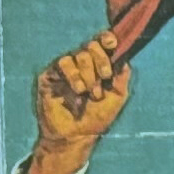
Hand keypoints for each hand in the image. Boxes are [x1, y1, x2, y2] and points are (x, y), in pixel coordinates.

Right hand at [27, 29, 130, 173]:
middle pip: (91, 46)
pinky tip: (78, 90)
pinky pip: (63, 64)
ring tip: (89, 92)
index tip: (112, 43)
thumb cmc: (98, 116)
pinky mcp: (50, 75)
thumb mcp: (118, 95)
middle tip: (104, 77)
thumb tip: (124, 55)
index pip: (101, 43)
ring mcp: (65, 69)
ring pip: (79, 55)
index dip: (106, 38)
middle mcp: (81, 64)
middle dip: (101, 60)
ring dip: (88, 74)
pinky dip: (74, 76)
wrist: (77, 135)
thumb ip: (122, 75)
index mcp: (97, 65)